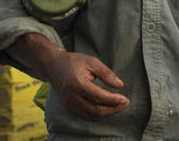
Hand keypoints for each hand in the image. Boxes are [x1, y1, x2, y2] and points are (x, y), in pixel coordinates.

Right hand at [7, 33, 129, 121]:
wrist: (53, 66)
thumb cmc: (74, 62)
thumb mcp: (92, 62)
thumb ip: (106, 74)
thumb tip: (120, 85)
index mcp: (77, 84)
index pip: (99, 96)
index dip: (114, 100)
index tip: (125, 99)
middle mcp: (71, 97)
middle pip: (96, 110)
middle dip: (113, 109)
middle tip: (125, 103)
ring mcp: (69, 105)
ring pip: (92, 116)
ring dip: (107, 113)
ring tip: (118, 106)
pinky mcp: (68, 109)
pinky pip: (86, 117)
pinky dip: (98, 115)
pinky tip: (107, 108)